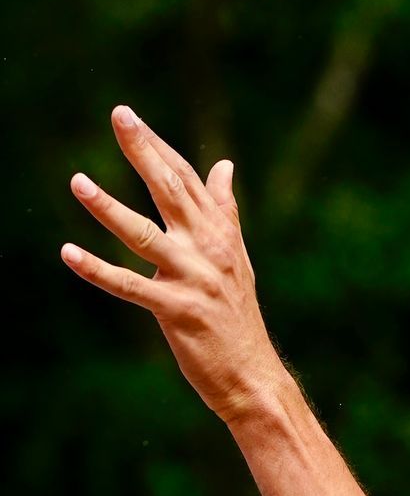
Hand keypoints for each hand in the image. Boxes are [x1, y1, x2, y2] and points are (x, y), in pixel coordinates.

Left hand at [61, 107, 284, 424]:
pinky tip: (69, 254)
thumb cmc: (238, 319)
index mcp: (220, 235)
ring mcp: (192, 280)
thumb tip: (224, 166)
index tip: (130, 118)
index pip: (187, 180)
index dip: (157, 147)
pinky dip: (98, 271)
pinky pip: (129, 287)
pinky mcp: (176, 312)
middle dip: (143, 152)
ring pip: (143, 235)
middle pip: (170, 191)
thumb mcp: (236, 259)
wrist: (254, 379)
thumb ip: (224, 211)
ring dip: (109, 208)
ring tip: (78, 182)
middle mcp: (208, 251)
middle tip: (120, 116)